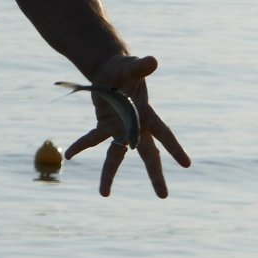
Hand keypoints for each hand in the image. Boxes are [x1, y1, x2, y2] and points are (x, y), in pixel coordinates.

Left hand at [64, 54, 190, 198]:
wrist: (110, 72)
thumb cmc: (125, 69)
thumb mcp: (131, 66)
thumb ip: (140, 66)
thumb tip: (153, 61)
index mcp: (147, 114)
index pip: (164, 134)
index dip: (174, 148)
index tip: (186, 164)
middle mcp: (136, 127)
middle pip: (148, 154)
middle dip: (155, 175)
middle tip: (163, 196)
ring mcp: (120, 130)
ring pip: (116, 156)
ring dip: (110, 174)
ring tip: (104, 195)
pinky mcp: (104, 128)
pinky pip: (93, 140)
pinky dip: (81, 146)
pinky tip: (70, 155)